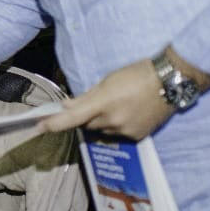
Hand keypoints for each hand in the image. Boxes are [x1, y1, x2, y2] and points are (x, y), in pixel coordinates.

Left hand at [38, 58, 175, 139]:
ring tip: (119, 104)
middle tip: (98, 102)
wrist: (170, 81)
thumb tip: (67, 106)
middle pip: (87, 124)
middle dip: (86, 116)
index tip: (39, 127)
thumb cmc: (136, 74)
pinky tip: (129, 112)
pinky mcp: (137, 137)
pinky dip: (118, 126)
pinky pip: (118, 134)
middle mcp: (112, 120)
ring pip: (103, 130)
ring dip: (103, 121)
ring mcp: (125, 131)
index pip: (72, 117)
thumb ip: (86, 96)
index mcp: (103, 102)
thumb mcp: (108, 80)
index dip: (54, 124)